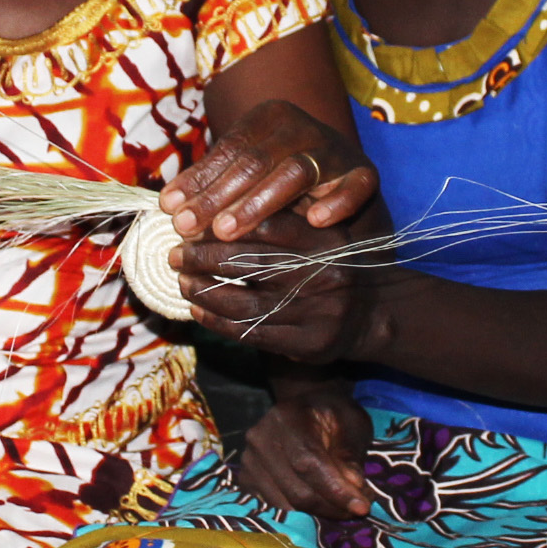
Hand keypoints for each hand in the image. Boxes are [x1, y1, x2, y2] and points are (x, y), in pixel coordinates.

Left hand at [162, 101, 377, 241]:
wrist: (343, 177)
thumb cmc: (281, 177)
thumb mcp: (244, 173)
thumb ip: (210, 182)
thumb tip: (167, 204)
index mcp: (269, 118)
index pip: (229, 150)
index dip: (198, 181)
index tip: (170, 210)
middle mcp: (301, 127)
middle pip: (254, 161)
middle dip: (218, 197)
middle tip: (190, 228)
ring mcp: (334, 150)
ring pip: (294, 172)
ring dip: (258, 203)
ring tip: (227, 232)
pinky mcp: (364, 172)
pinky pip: (355, 185)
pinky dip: (337, 201)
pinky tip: (316, 221)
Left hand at [174, 222, 370, 361]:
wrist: (371, 314)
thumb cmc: (328, 264)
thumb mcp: (317, 231)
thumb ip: (280, 217)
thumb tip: (213, 204)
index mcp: (323, 239)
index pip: (264, 225)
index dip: (222, 223)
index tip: (193, 222)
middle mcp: (321, 274)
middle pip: (247, 263)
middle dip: (202, 257)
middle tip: (175, 252)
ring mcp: (314, 311)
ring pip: (242, 302)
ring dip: (203, 291)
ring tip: (182, 280)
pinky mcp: (306, 343)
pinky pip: (249, 331)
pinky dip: (216, 320)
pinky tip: (197, 309)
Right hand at [231, 385, 373, 520]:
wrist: (306, 407)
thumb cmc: (333, 415)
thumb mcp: (352, 424)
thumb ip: (351, 456)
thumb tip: (354, 490)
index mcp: (287, 417)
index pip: (309, 463)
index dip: (335, 490)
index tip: (362, 507)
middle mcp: (260, 438)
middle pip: (296, 490)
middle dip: (331, 506)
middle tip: (358, 509)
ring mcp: (249, 461)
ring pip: (285, 505)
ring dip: (318, 513)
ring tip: (341, 506)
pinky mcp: (246, 480)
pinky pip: (273, 508)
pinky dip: (299, 514)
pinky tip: (319, 506)